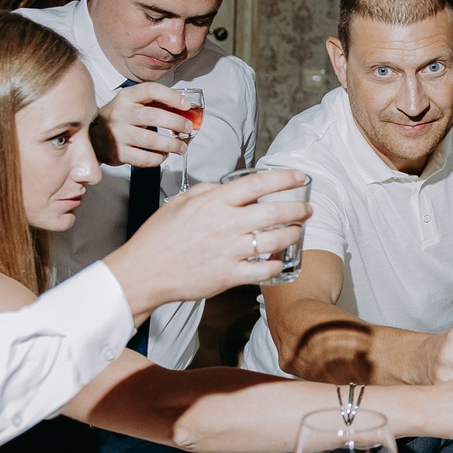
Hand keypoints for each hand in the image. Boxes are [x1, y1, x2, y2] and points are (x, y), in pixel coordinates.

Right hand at [94, 81, 199, 170]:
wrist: (93, 135)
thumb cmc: (120, 118)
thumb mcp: (132, 103)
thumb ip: (155, 103)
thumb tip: (184, 110)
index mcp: (127, 97)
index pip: (151, 90)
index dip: (171, 96)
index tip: (186, 105)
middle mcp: (121, 114)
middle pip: (152, 116)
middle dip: (175, 122)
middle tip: (188, 128)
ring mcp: (118, 134)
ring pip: (149, 140)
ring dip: (170, 144)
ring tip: (181, 147)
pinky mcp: (118, 153)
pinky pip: (142, 158)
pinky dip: (157, 159)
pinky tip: (163, 155)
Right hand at [104, 168, 308, 319]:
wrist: (144, 271)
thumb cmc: (159, 237)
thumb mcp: (180, 202)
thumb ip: (207, 191)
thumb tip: (227, 187)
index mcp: (214, 203)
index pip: (257, 184)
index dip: (283, 178)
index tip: (299, 176)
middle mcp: (225, 224)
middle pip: (274, 212)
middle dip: (298, 208)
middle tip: (307, 209)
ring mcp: (228, 251)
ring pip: (274, 241)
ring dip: (293, 235)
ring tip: (298, 232)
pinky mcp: (228, 275)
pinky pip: (263, 271)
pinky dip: (276, 266)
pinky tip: (279, 261)